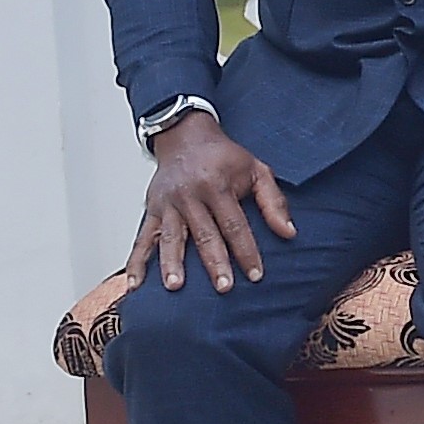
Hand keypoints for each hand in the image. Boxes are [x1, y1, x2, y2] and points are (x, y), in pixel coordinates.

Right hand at [133, 115, 291, 291]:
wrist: (185, 136)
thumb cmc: (224, 157)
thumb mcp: (257, 170)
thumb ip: (274, 201)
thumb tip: (289, 232)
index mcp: (217, 186)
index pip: (235, 224)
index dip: (246, 250)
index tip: (255, 275)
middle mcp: (190, 196)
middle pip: (204, 234)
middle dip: (214, 262)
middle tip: (223, 287)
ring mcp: (168, 204)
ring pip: (170, 238)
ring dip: (171, 264)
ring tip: (175, 286)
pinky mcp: (152, 211)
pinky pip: (142, 239)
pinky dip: (136, 262)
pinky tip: (134, 284)